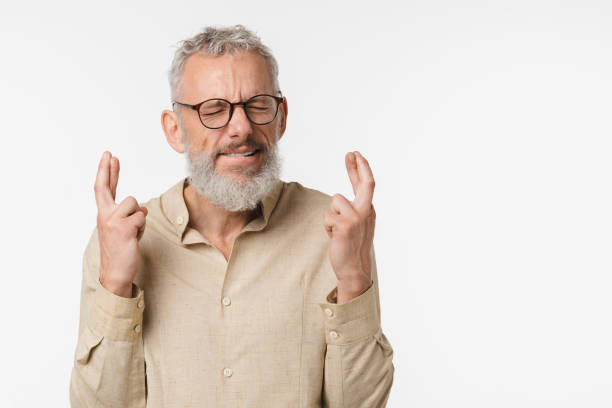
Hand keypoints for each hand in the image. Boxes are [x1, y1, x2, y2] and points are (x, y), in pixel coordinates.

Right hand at [94, 151, 147, 297]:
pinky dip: (143, 227)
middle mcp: (104, 215)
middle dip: (108, 169)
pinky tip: (135, 238)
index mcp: (104, 215)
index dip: (108, 172)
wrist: (115, 272)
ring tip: (133, 232)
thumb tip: (140, 206)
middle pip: (106, 187)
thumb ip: (127, 215)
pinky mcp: (123, 227)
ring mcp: (112, 221)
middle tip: (110, 154)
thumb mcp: (121, 230)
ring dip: (139, 218)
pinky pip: (142, 217)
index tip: (109, 157)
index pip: (104, 189)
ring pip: (136, 204)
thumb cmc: (121, 251)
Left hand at [323, 151, 375, 303]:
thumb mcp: (355, 225)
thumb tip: (340, 198)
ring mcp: (357, 218)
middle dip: (357, 167)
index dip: (360, 169)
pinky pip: (328, 216)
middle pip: (364, 183)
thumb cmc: (351, 247)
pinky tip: (334, 237)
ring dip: (331, 216)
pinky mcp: (346, 225)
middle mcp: (366, 211)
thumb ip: (352, 210)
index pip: (366, 185)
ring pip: (335, 201)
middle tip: (351, 152)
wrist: (353, 268)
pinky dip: (327, 227)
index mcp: (368, 210)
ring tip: (337, 231)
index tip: (355, 155)